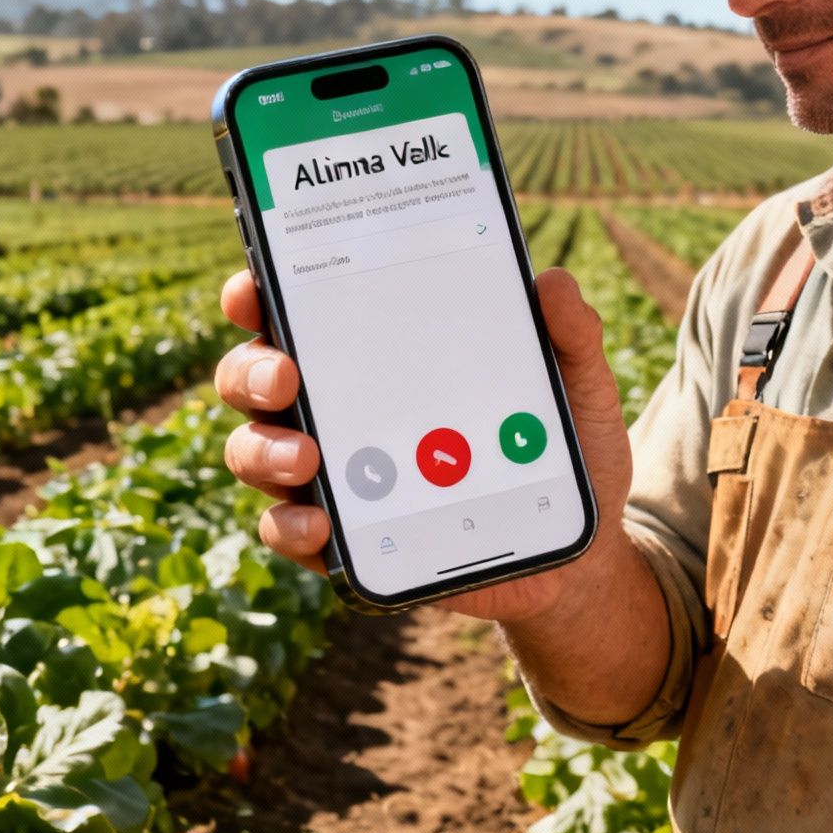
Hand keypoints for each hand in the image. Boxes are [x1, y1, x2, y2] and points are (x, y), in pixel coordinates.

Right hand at [211, 267, 635, 623]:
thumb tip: (551, 282)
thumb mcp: (578, 388)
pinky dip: (292, 526)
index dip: (263, 295)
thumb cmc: (565, 450)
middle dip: (252, 370)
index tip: (255, 287)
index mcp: (384, 354)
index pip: (304, 311)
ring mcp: (340, 476)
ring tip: (305, 457)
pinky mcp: (349, 540)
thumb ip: (569, 336)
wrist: (580, 551)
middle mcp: (345, 408)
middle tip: (285, 376)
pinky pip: (292, 530)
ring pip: (257, 451)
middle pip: (258, 378)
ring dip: (264, 450)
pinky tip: (320, 524)